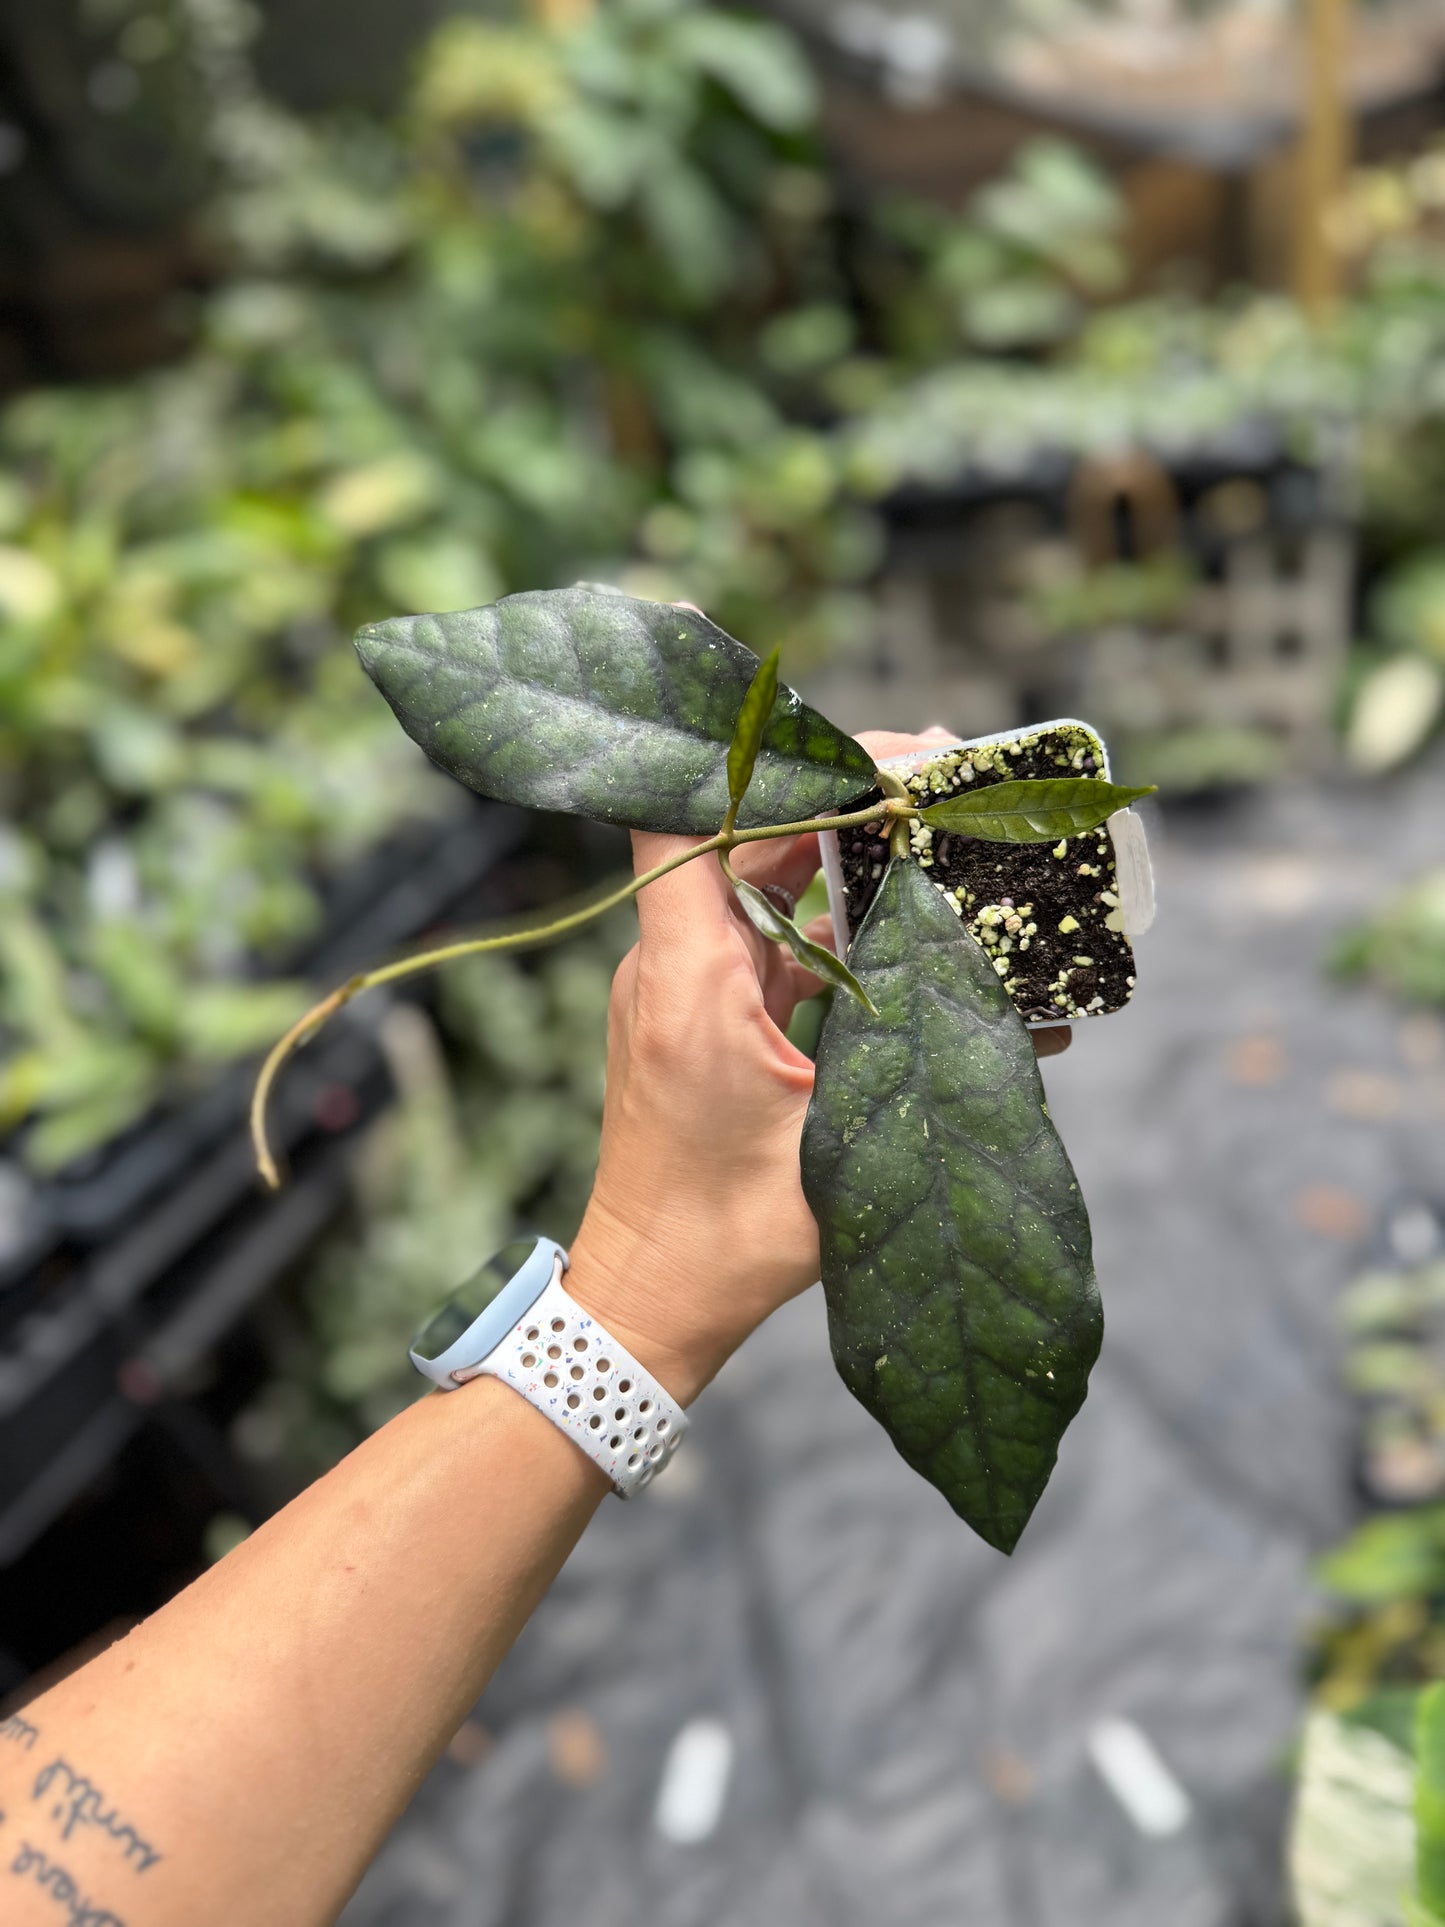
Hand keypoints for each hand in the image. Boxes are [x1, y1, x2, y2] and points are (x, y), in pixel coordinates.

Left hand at [566, 725, 1069, 1402]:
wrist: (657, 1298)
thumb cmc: (729, 1231)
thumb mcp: (829, 1127)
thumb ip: (890, 1036)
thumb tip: (982, 972)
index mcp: (692, 973)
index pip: (698, 815)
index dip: (773, 765)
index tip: (871, 755)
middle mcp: (682, 964)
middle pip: (753, 836)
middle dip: (845, 796)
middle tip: (940, 775)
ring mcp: (697, 989)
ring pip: (774, 886)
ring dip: (853, 856)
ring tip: (945, 834)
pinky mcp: (717, 1020)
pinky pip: (782, 947)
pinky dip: (847, 930)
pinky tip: (929, 939)